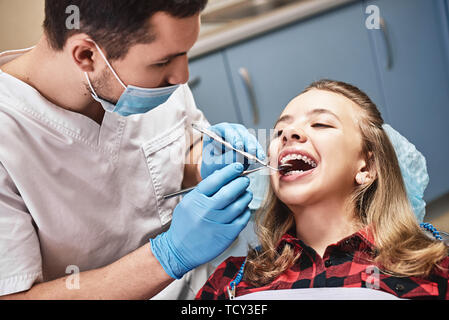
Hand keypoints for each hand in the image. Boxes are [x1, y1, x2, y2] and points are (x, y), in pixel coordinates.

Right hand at [150, 163, 252, 278]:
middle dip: (241, 182)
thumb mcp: (188, 202)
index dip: (229, 171)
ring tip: (246, 193)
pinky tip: (244, 209)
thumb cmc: (184, 225)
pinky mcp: (227, 235)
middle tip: (245, 180)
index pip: (216, 180)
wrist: (179, 250)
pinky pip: (243, 219)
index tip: (237, 167)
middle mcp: (207, 210)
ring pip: (239, 205)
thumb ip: (203, 190)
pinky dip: (246, 211)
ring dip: (246, 196)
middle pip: (230, 191)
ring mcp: (218, 223)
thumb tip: (221, 176)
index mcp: (196, 199)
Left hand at [201, 123, 265, 178]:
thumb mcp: (213, 165)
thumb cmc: (211, 167)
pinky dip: (258, 151)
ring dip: (254, 147)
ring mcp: (239, 135)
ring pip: (248, 137)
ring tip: (257, 157)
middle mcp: (228, 130)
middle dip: (246, 142)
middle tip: (250, 152)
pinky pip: (255, 144)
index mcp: (215, 132)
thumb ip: (224, 160)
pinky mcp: (247, 142)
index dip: (232, 136)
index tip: (238, 146)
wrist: (216, 172)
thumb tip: (239, 154)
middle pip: (239, 131)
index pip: (224, 129)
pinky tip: (261, 158)